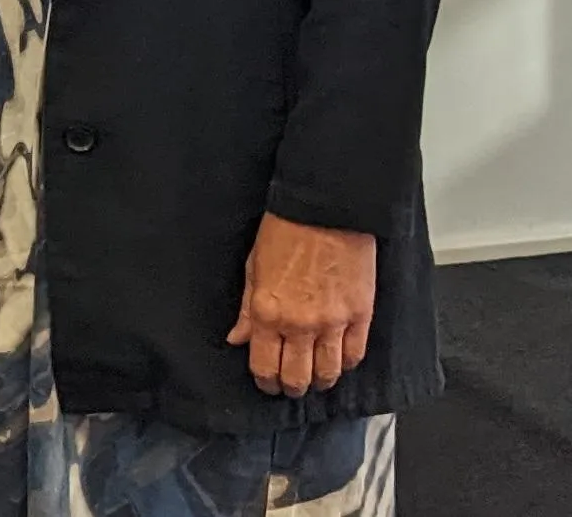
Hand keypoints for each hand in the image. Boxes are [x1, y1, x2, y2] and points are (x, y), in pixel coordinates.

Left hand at [227, 213, 375, 396]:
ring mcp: (334, 323)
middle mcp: (301, 325)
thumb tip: (237, 339)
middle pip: (298, 378)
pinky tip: (337, 362)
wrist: (324, 211)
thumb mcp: (253, 268)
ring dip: (319, 381)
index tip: (266, 383)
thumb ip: (247, 310)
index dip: (265, 382)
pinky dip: (345, 364)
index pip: (265, 366)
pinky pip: (355, 355)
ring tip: (314, 379)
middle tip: (289, 387)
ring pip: (329, 373)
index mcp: (268, 312)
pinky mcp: (361, 316)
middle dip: (291, 388)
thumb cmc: (283, 232)